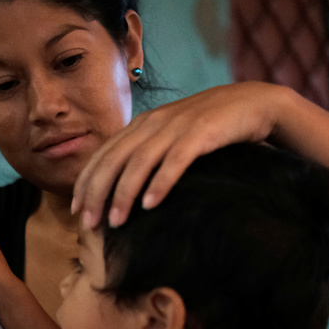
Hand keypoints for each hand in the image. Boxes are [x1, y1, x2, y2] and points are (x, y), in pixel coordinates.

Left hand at [73, 82, 285, 228]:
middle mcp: (152, 124)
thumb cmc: (207, 128)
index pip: (103, 155)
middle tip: (89, 224)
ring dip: (124, 194)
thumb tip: (120, 188)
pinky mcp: (202, 133)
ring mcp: (176, 127)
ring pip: (139, 162)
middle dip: (97, 193)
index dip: (86, 183)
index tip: (77, 211)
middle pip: (113, 160)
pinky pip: (175, 160)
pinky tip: (150, 205)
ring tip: (115, 222)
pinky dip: (160, 183)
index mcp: (140, 126)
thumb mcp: (169, 137)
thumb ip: (146, 154)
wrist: (251, 104)